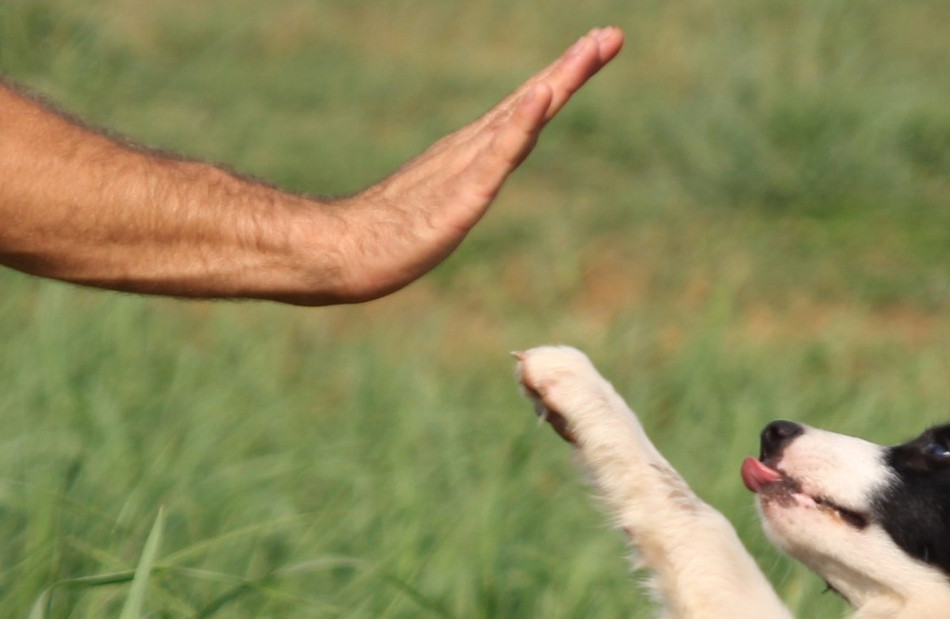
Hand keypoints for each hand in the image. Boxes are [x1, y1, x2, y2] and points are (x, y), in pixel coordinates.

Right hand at [304, 28, 622, 304]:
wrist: (338, 251)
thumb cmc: (378, 238)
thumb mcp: (433, 212)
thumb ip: (452, 195)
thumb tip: (466, 192)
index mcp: (469, 155)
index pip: (525, 111)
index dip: (561, 79)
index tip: (594, 48)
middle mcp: (471, 150)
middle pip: (532, 102)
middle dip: (573, 68)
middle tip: (610, 35)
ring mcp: (465, 168)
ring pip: (522, 117)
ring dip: (558, 82)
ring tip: (590, 50)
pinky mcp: (460, 195)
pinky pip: (497, 154)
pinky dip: (522, 123)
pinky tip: (542, 97)